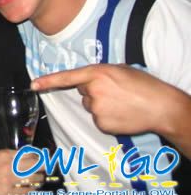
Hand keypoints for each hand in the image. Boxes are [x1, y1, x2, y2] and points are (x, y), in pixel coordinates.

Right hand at [0, 149, 44, 194]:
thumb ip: (6, 160)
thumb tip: (21, 161)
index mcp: (3, 154)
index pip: (28, 153)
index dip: (39, 156)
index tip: (44, 158)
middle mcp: (8, 165)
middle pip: (35, 164)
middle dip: (44, 167)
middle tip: (47, 169)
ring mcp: (8, 179)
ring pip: (33, 178)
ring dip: (39, 179)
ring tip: (41, 180)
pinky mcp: (7, 192)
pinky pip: (26, 191)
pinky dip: (31, 190)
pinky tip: (33, 190)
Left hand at [30, 64, 183, 135]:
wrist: (160, 106)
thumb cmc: (142, 84)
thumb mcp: (119, 70)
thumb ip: (99, 73)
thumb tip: (87, 80)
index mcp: (96, 73)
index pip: (67, 77)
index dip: (48, 81)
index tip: (33, 85)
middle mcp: (92, 90)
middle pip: (82, 92)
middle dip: (94, 91)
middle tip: (115, 91)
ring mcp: (96, 109)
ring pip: (90, 106)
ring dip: (101, 104)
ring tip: (121, 102)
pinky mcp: (101, 124)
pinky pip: (97, 119)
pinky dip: (107, 117)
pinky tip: (121, 114)